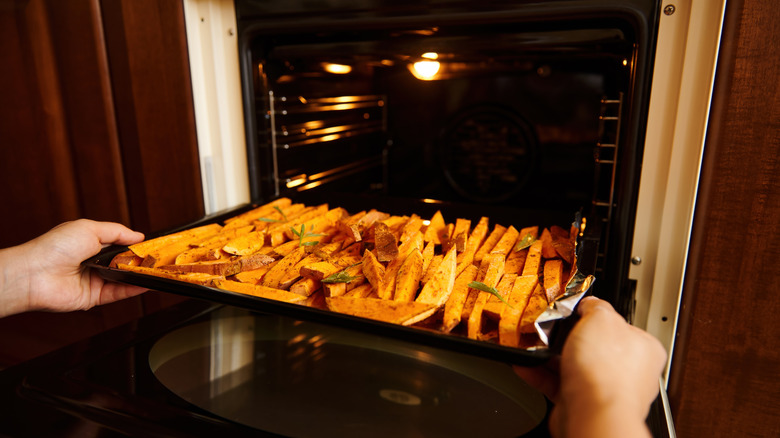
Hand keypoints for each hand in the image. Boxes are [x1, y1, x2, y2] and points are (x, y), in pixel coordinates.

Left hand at [0, 219, 147, 316]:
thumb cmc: (54, 247)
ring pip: (123, 279)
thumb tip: (138, 236)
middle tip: (158, 259)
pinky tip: (147, 283)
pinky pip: (118, 293)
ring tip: (157, 270)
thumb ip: (117, 232)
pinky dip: (134, 289)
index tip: (152, 245)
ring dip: (139, 275)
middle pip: (123, 263)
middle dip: (140, 261)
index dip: (135, 245)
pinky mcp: (94, 297)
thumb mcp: (90, 228)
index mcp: (89, 243)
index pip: (119, 244)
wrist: (35, 274)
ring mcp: (93, 280)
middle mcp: (92, 262)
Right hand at [514, 297, 666, 437]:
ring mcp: (604, 389)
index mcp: (643, 348)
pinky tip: (526, 364)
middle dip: (568, 337)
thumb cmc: (607, 372)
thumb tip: (589, 304)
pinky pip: (557, 383)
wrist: (592, 413)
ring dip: (550, 356)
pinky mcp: (581, 403)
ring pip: (572, 365)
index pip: (618, 324)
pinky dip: (540, 374)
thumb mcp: (601, 318)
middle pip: (592, 345)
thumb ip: (595, 307)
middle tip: (552, 329)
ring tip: (534, 345)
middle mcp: (627, 371)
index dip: (594, 315)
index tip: (576, 311)